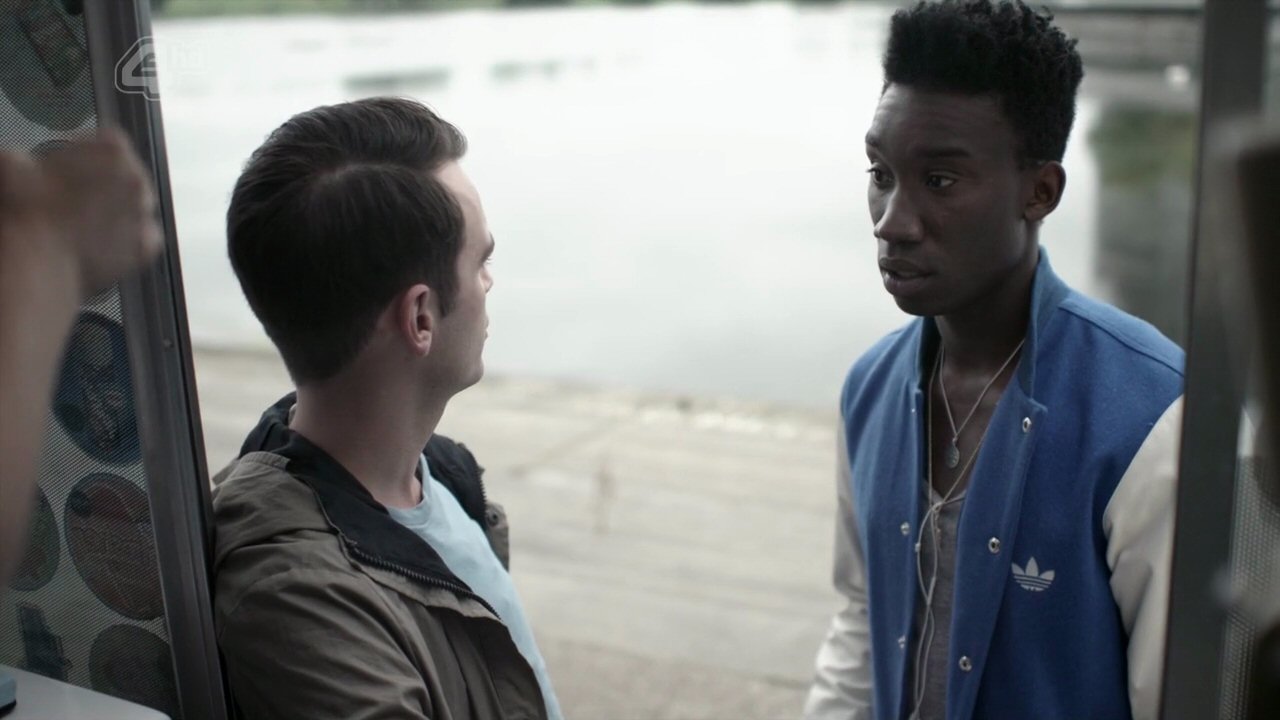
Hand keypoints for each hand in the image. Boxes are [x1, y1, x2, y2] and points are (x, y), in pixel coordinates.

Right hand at [0, 128, 162, 296]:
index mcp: (112, 150)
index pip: (109, 144)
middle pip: (126, 176)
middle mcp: (137, 178)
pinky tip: (102, 243)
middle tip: (76, 199)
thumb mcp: (14, 164)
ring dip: (116, 213)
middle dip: (105, 185)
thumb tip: (19, 161)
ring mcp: (145, 213)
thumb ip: (24, 156)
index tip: (73, 166)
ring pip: (134, 208)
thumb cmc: (27, 207)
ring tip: (85, 224)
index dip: (88, 155)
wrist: (40, 257)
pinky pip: (143, 239)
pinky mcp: (147, 245)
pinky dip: (127, 242)